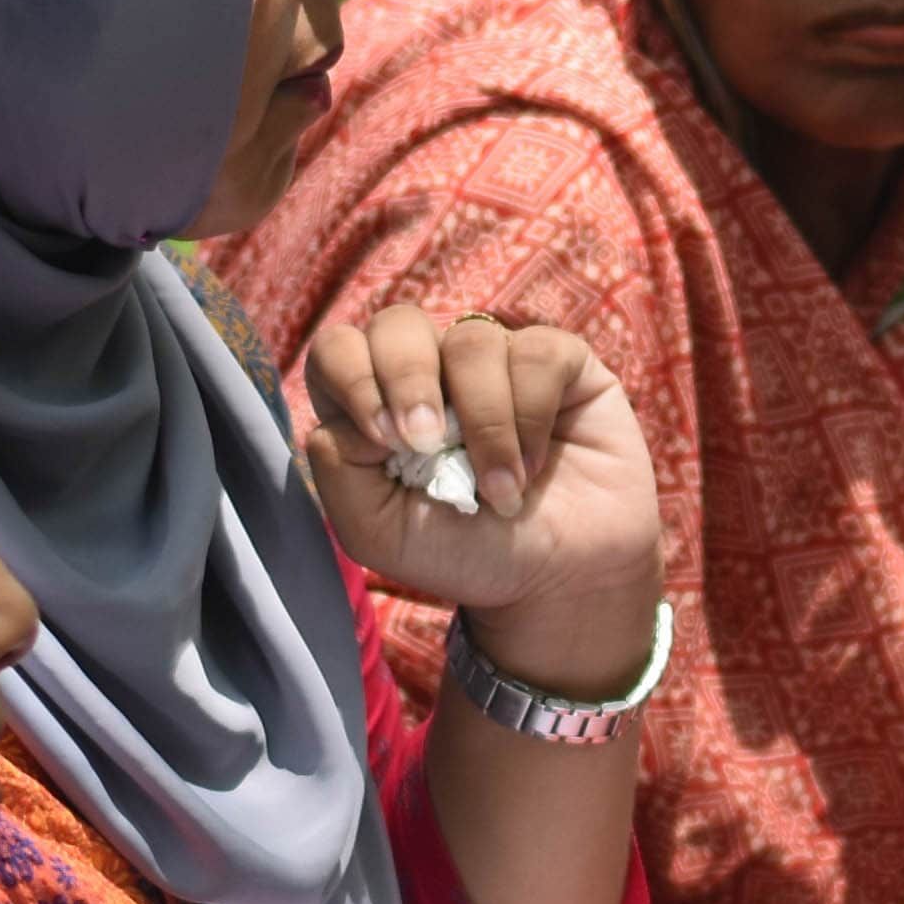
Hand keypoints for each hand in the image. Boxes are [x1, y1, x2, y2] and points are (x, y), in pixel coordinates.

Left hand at [292, 306, 666, 698]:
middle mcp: (432, 373)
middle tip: (427, 442)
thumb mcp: (381, 532)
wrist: (566, 579)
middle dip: (407, 378)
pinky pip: (536, 353)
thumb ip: (339, 469)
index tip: (382, 439)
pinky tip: (533, 467)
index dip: (351, 377)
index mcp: (377, 406)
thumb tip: (350, 416)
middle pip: (396, 324)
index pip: (337, 350)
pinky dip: (531, 418)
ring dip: (483, 424)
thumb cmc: (470, 554)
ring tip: (501, 490)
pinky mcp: (557, 361)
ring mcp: (494, 362)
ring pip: (471, 341)